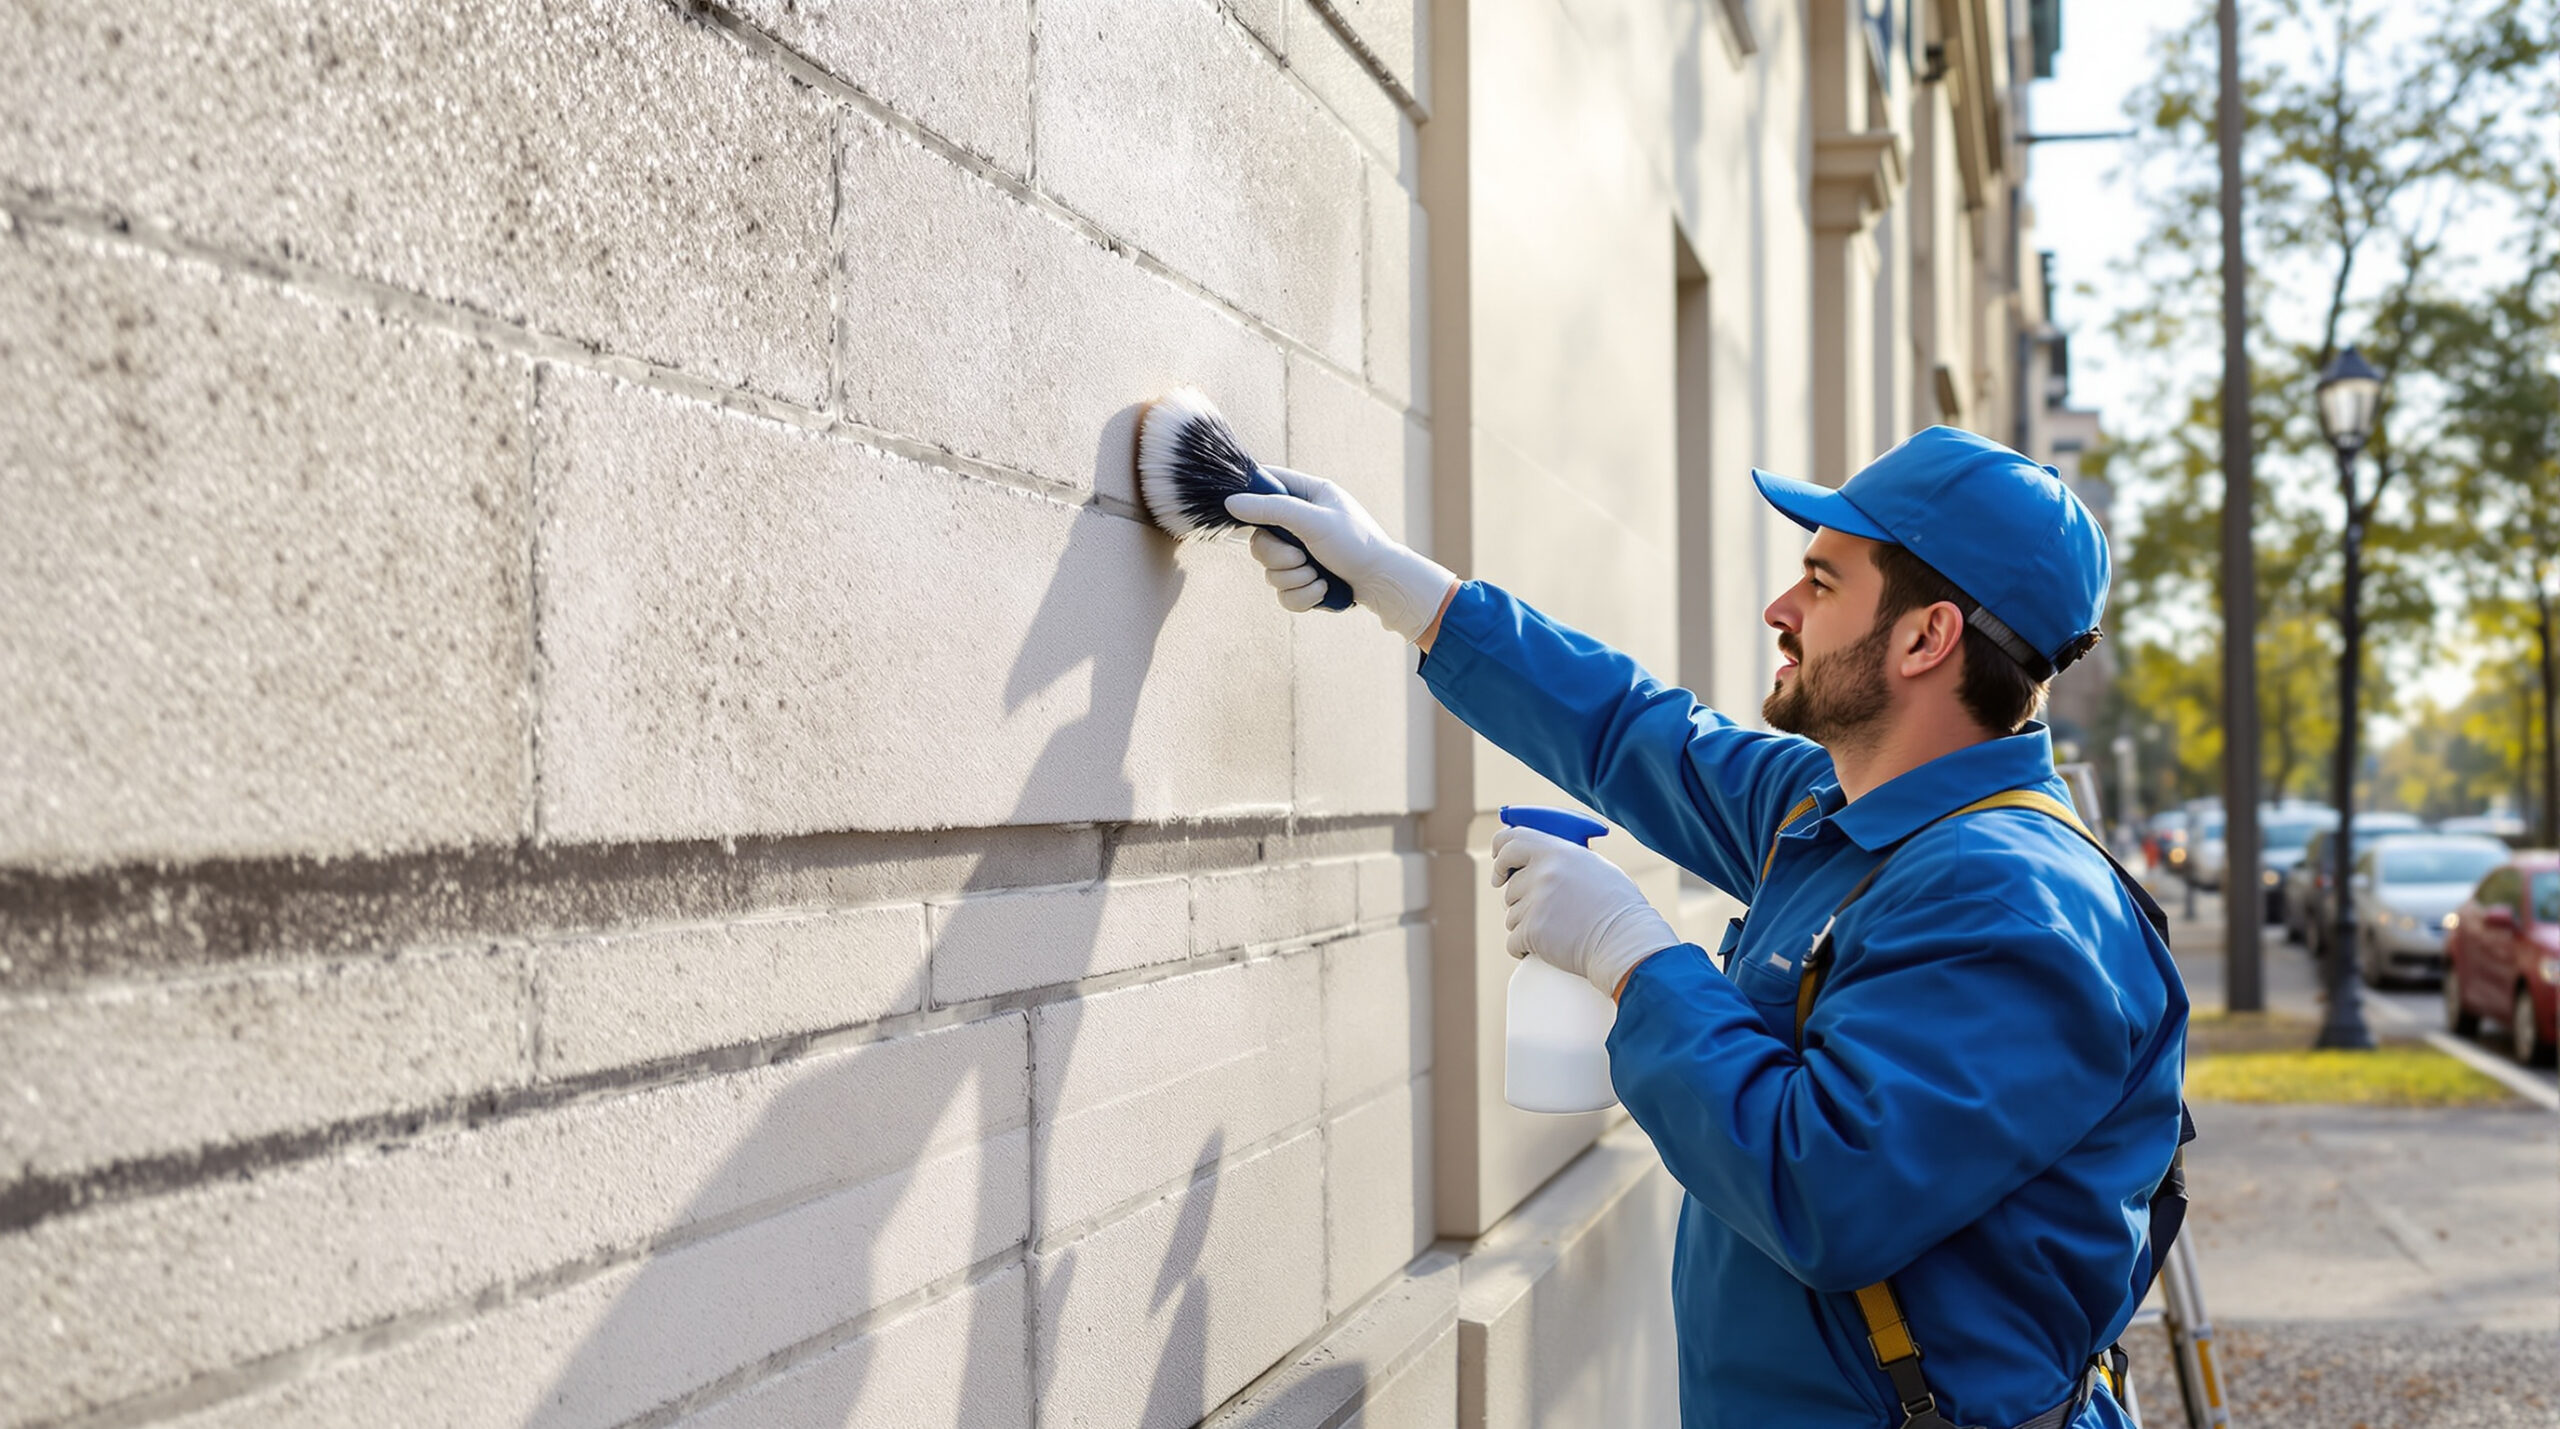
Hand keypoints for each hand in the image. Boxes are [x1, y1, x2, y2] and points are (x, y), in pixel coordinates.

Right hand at [1223, 466, 1457, 641]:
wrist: (1382, 584)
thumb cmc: (1356, 544)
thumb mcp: (1314, 520)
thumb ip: (1272, 510)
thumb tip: (1231, 503)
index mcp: (1306, 496)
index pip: (1266, 484)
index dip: (1249, 497)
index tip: (1240, 512)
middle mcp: (1299, 523)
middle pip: (1259, 538)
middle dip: (1278, 556)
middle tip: (1300, 558)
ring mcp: (1299, 554)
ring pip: (1268, 570)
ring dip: (1294, 578)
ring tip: (1319, 576)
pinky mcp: (1303, 581)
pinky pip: (1282, 593)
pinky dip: (1302, 595)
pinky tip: (1322, 590)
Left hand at [1491, 824, 1678, 997]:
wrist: (1625, 942)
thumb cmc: (1618, 907)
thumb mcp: (1595, 867)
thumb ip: (1563, 860)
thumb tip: (1538, 858)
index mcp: (1557, 851)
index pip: (1511, 841)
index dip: (1500, 852)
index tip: (1500, 868)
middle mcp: (1543, 873)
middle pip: (1510, 886)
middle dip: (1521, 900)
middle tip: (1540, 909)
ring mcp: (1535, 902)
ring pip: (1512, 916)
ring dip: (1527, 925)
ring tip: (1559, 930)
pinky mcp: (1532, 931)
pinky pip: (1513, 940)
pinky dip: (1525, 948)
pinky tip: (1548, 948)